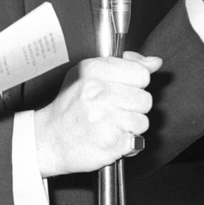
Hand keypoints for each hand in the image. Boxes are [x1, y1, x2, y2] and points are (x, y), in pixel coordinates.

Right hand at [33, 52, 159, 176]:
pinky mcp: (110, 141)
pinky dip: (126, 142)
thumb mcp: (89, 74)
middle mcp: (98, 91)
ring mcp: (104, 116)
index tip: (121, 89)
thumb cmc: (70, 107)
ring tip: (110, 124)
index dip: (135, 83)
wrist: (49, 139)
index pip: (141, 73)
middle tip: (112, 109)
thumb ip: (125, 64)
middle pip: (145, 99)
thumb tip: (154, 62)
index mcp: (93, 70)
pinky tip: (109, 136)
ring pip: (142, 121)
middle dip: (133, 107)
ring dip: (130, 126)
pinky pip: (136, 140)